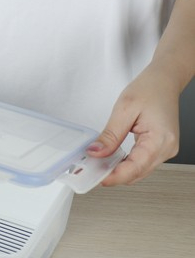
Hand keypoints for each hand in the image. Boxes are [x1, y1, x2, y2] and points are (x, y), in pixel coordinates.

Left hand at [86, 65, 180, 185]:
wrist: (164, 80)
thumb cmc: (150, 89)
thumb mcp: (123, 110)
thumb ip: (109, 135)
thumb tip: (96, 152)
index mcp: (160, 140)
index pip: (134, 169)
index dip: (114, 177)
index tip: (96, 178)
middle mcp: (166, 148)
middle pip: (136, 174)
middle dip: (113, 175)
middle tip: (91, 171)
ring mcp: (164, 150)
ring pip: (138, 172)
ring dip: (118, 171)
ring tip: (98, 165)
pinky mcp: (159, 148)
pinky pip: (140, 163)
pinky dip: (125, 164)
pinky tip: (111, 160)